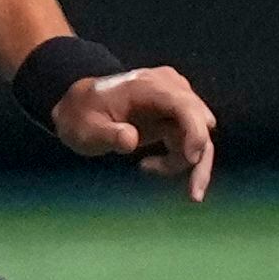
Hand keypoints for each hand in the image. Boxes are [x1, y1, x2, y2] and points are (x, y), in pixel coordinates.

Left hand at [51, 66, 217, 201]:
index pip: (183, 104)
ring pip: (199, 135)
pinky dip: (179, 159)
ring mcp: (174, 101)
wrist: (79, 107)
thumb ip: (108, 134)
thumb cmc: (81, 116)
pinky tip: (149, 166)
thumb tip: (130, 140)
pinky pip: (190, 141)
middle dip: (199, 157)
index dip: (194, 131)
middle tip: (192, 193)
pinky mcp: (174, 116)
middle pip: (199, 122)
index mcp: (147, 86)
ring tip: (150, 170)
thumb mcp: (85, 129)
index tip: (191, 159)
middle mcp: (168, 88)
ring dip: (189, 163)